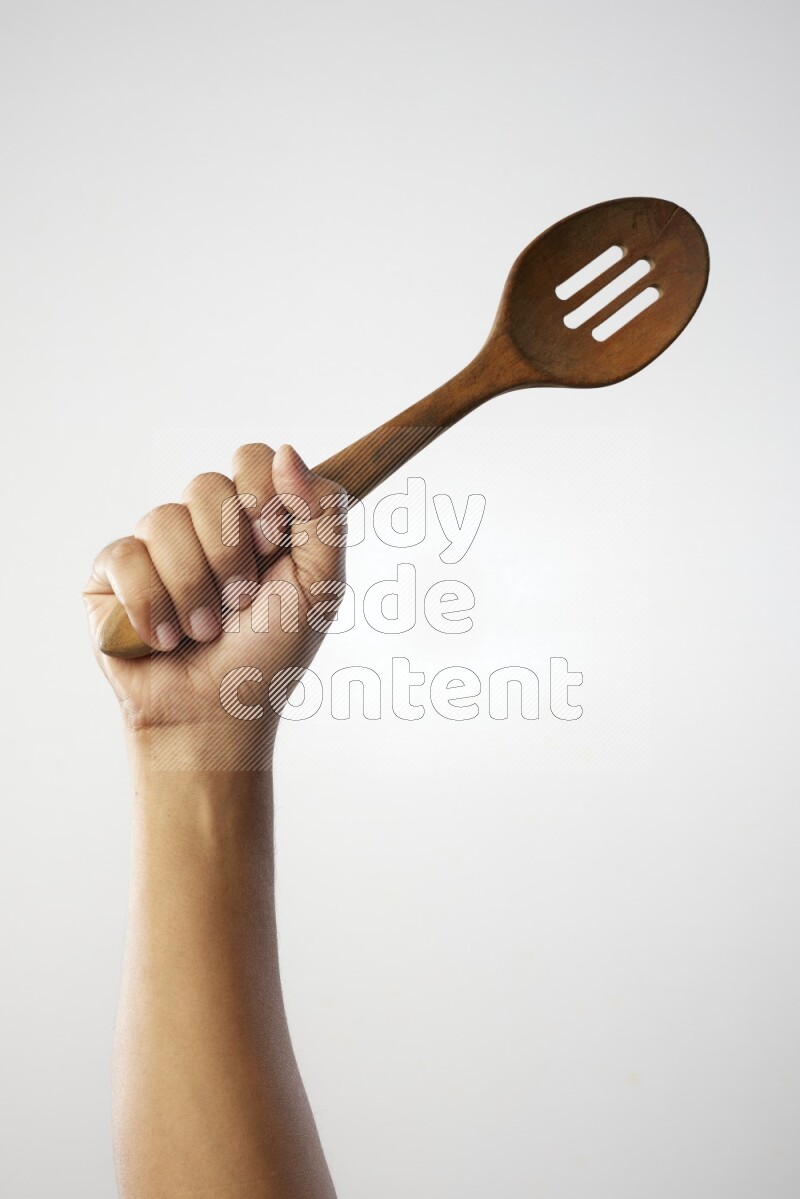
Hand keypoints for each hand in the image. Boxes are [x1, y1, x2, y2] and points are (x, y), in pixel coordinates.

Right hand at [83, 443, 346, 769]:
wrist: (216, 716)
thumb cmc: (269, 656)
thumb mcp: (321, 586)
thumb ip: (323, 514)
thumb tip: (286, 451)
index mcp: (252, 519)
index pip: (252, 458)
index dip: (261, 497)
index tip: (271, 545)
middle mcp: (202, 525)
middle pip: (206, 484)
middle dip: (230, 554)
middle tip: (241, 602)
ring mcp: (153, 547)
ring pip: (164, 520)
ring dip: (194, 590)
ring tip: (203, 631)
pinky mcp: (110, 575)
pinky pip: (124, 557)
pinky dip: (151, 605)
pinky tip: (162, 639)